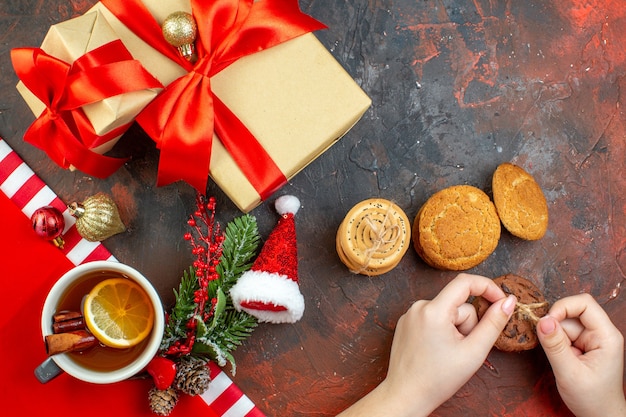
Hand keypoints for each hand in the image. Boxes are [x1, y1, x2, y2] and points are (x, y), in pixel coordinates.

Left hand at [337, 273, 515, 416]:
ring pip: (447, 312)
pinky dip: (441, 330)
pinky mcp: (405, 323)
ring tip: (448, 353)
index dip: (488, 288)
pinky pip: (433, 318)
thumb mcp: (474, 352)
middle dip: (469, 323)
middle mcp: (418, 306)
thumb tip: (509, 300)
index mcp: (433, 310)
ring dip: (455, 328)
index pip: (465, 282)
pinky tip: (436, 350)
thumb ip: (494, 323)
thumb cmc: (438, 379)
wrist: (406, 396)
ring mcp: (409, 314)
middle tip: (464, 349)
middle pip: (458, 303)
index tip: (502, 301)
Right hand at [537, 293, 625, 416]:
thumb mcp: (569, 373)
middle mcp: (601, 333)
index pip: (585, 304)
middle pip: (572, 312)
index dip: (563, 307)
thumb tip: (542, 320)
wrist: (600, 415)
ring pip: (565, 323)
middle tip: (550, 345)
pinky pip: (563, 333)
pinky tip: (561, 358)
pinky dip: (556, 342)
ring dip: (556, 337)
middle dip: (556, 326)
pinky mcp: (583, 344)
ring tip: (560, 359)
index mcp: (607, 337)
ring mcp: (592, 338)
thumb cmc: (592, 398)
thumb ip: (555, 345)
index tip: (547, 323)